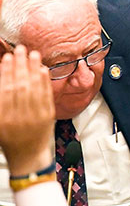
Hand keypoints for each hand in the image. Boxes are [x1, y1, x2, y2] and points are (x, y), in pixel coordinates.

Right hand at [0, 45, 55, 176]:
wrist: (27, 156)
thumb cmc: (9, 138)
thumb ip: (1, 100)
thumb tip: (3, 76)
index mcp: (3, 118)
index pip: (4, 89)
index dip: (6, 72)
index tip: (7, 58)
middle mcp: (18, 116)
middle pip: (19, 85)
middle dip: (20, 64)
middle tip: (21, 49)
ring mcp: (35, 116)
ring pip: (34, 87)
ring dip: (33, 68)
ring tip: (33, 54)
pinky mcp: (48, 116)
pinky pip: (46, 95)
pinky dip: (44, 81)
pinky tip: (43, 69)